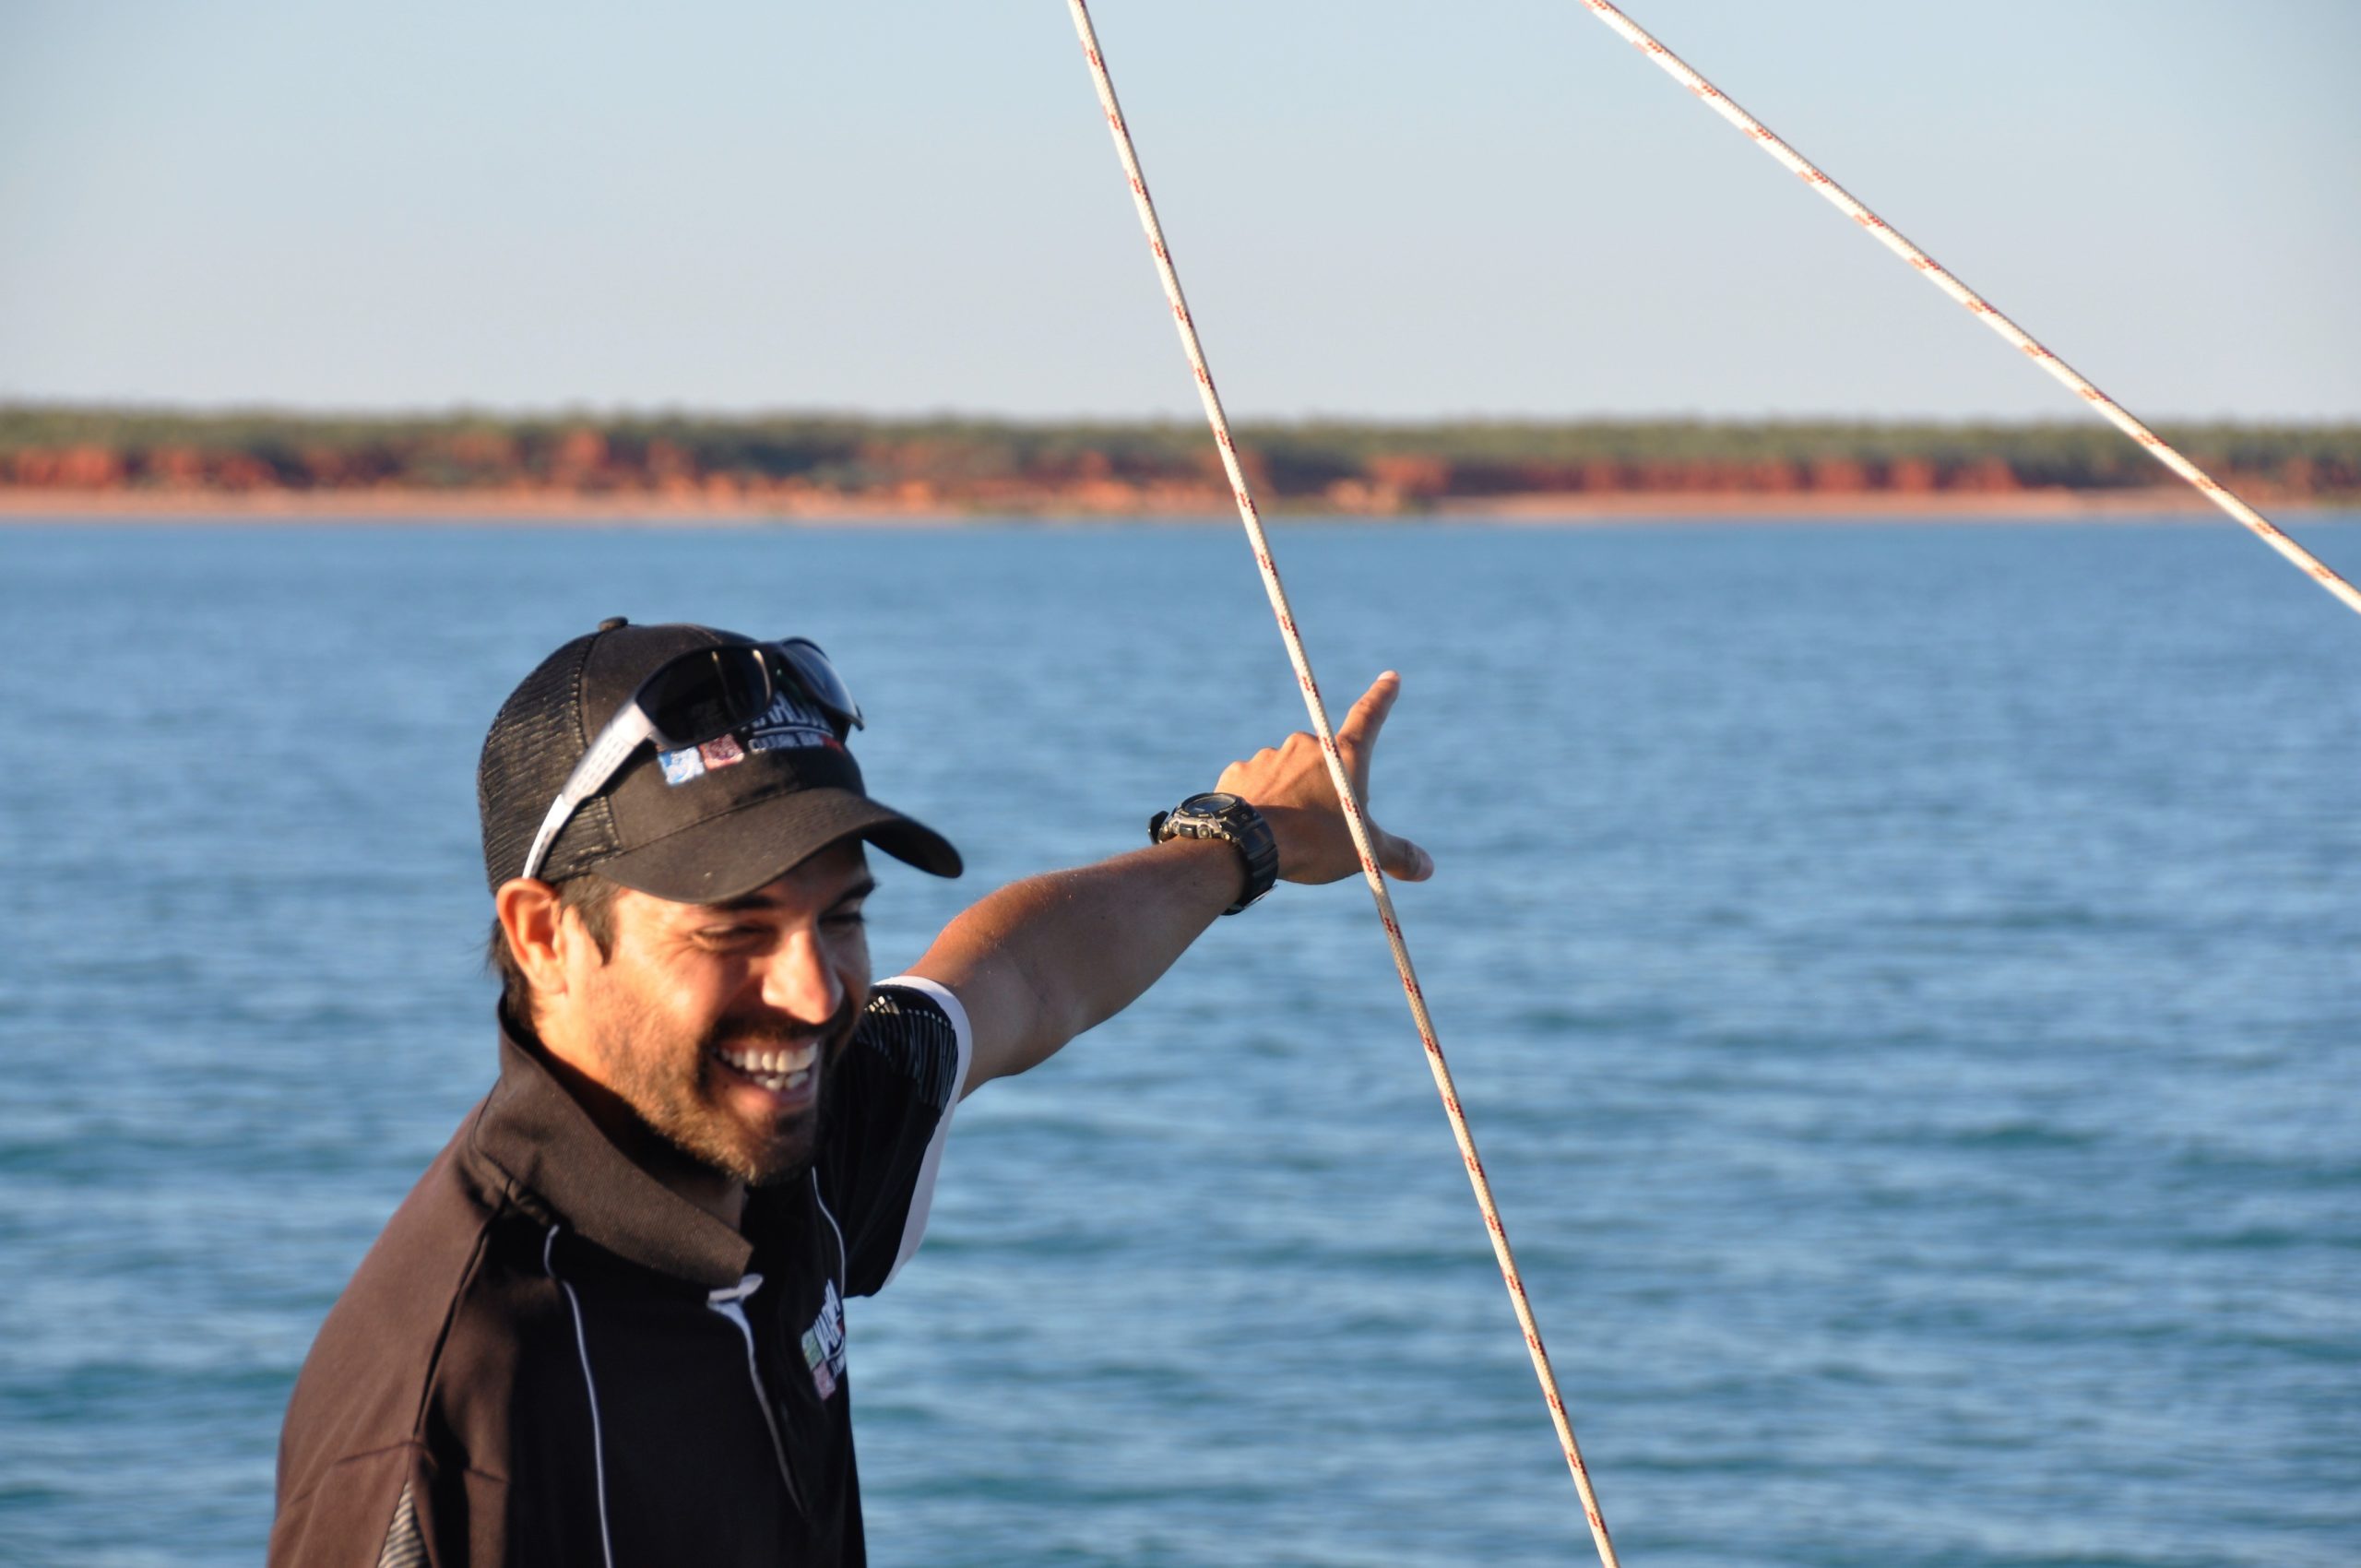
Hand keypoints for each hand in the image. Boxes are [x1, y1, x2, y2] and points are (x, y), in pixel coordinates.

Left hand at [1216, 671, 1432, 885]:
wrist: (1246, 845)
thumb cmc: (1313, 842)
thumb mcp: (1364, 850)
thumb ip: (1397, 855)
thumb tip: (1427, 867)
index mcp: (1343, 755)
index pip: (1370, 716)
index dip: (1382, 696)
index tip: (1389, 677)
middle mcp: (1306, 744)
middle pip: (1324, 760)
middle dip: (1325, 785)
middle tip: (1321, 824)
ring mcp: (1269, 755)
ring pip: (1287, 772)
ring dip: (1291, 793)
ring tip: (1288, 831)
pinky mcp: (1239, 771)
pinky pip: (1256, 783)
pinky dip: (1261, 799)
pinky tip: (1259, 825)